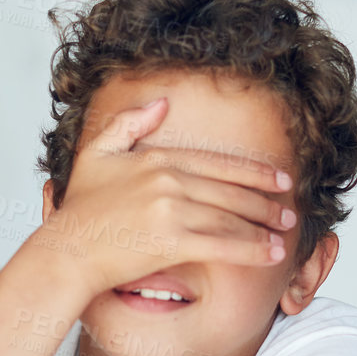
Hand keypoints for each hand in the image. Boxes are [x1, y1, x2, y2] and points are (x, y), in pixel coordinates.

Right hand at [32, 97, 294, 293]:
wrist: (65, 253)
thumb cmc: (79, 211)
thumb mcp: (96, 155)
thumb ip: (128, 124)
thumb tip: (163, 102)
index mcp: (155, 158)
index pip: (218, 162)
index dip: (255, 171)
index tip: (279, 179)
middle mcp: (168, 180)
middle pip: (231, 190)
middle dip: (267, 202)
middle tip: (290, 210)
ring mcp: (171, 210)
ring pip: (232, 217)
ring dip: (265, 226)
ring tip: (285, 233)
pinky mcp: (172, 241)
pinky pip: (224, 243)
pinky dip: (252, 248)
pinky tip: (271, 252)